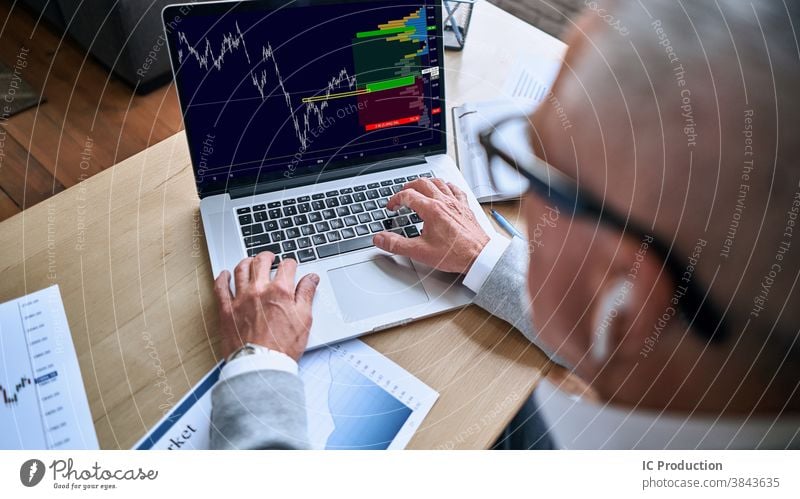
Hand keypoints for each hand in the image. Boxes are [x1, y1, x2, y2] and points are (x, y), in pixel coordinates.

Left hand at [213, 253, 319, 361]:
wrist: (261, 365)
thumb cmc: (283, 347)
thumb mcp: (304, 320)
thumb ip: (306, 295)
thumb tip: (311, 278)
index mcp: (280, 291)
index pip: (287, 266)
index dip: (291, 263)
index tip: (291, 266)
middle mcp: (259, 290)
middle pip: (261, 262)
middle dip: (267, 256)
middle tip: (270, 257)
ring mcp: (240, 299)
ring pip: (241, 270)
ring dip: (246, 262)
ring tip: (250, 262)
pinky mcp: (226, 310)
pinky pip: (220, 288)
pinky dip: (222, 278)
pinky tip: (224, 274)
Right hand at [373, 178, 489, 273]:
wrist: (479, 256)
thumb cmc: (454, 254)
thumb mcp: (420, 251)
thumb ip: (396, 244)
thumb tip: (380, 239)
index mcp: (431, 209)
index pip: (407, 195)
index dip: (395, 199)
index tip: (391, 207)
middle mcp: (444, 202)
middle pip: (422, 183)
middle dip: (408, 186)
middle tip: (402, 194)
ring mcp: (456, 203)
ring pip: (439, 182)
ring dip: (426, 183)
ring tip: (419, 188)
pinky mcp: (465, 207)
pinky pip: (455, 189)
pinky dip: (446, 186)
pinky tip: (445, 189)